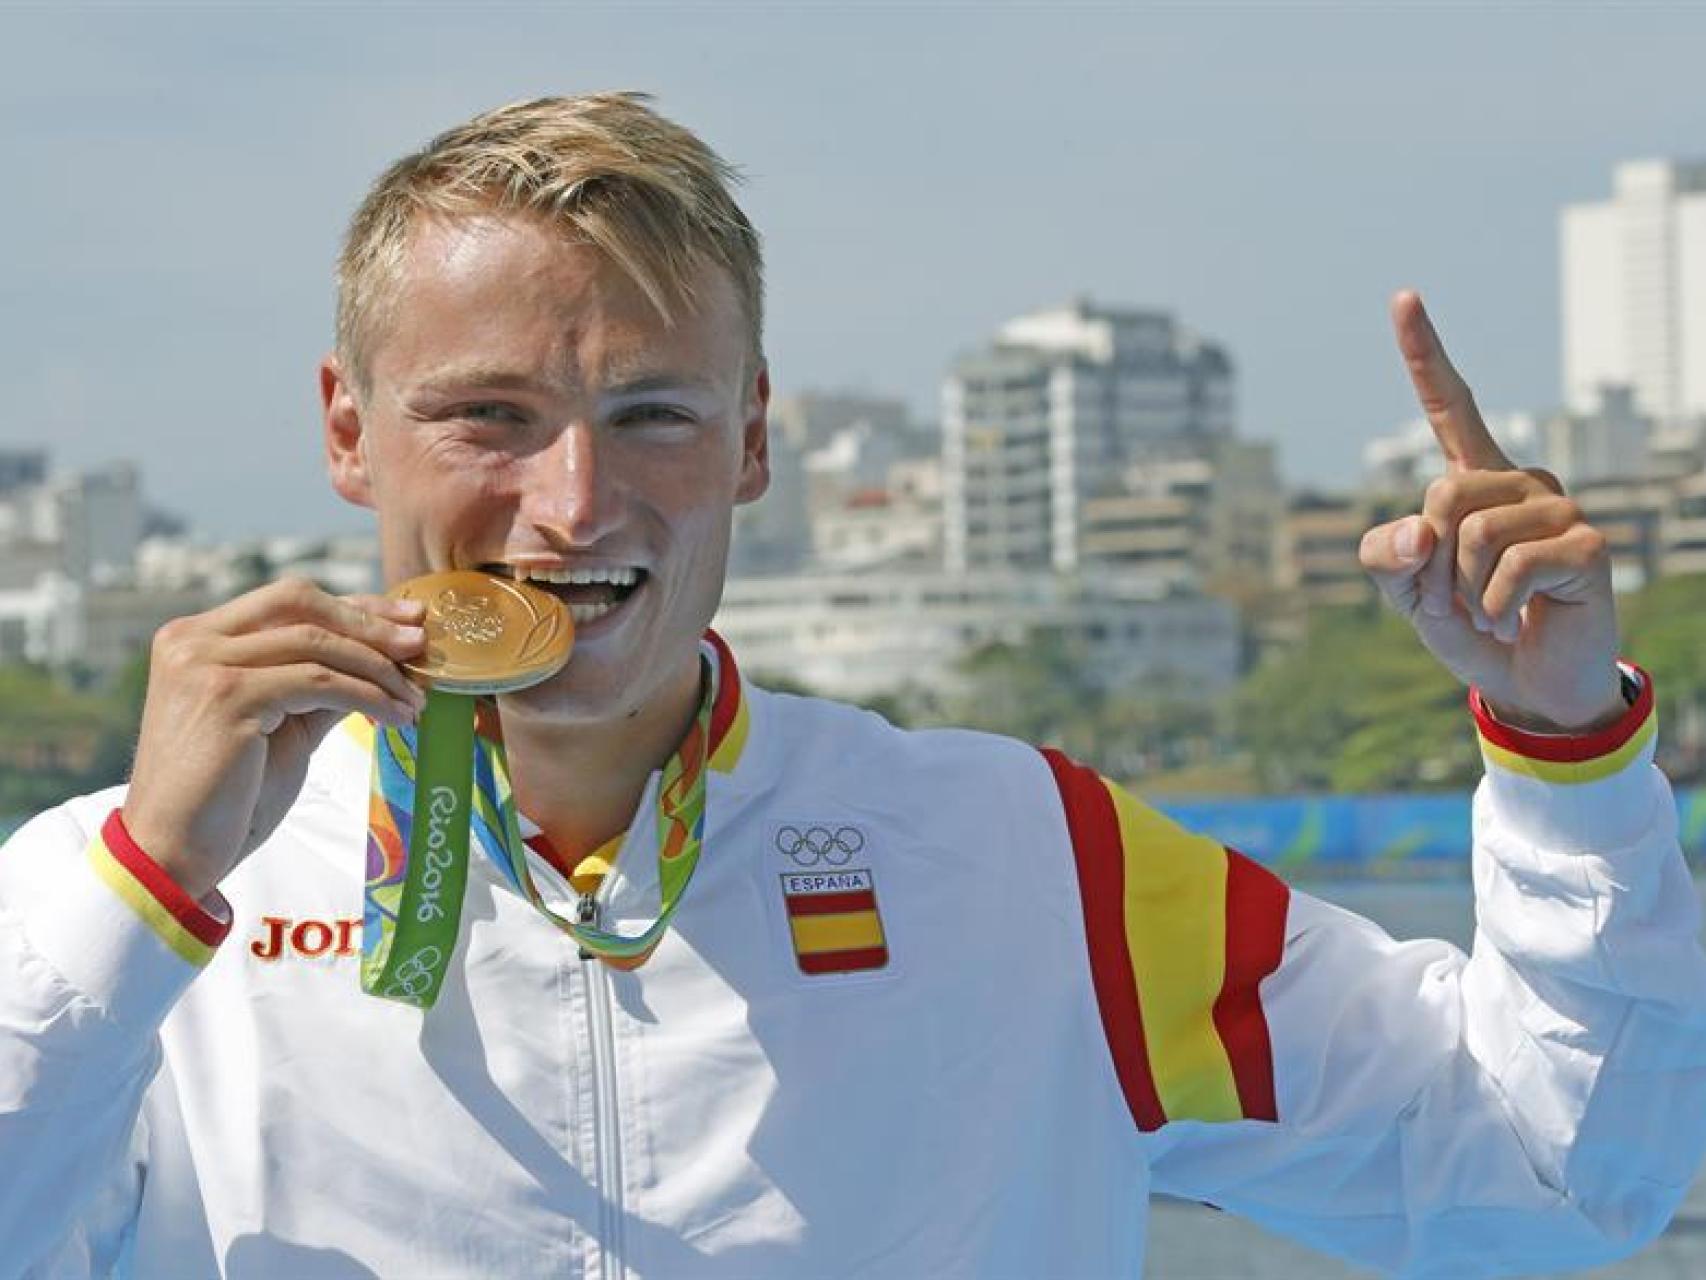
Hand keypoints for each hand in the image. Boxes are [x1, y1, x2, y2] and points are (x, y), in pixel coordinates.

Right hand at [122, 578, 427, 898]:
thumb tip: (381, 660)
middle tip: (421, 643)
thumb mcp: (280, 726)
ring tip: (415, 698)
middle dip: (369, 621)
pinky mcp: (228, 696)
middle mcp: (193, 640)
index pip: (288, 603)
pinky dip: (367, 696)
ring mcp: (205, 664)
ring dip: (378, 668)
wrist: (173, 854)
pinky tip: (395, 717)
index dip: (352, 607)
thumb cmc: (225, 798)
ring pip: (316, 643)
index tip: (405, 620)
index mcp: (195, 638)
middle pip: (300, 603)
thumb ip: (318, 687)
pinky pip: (319, 683)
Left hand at [1358, 291, 1624, 733]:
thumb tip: (1415, 533)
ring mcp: (1559, 508)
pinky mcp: (1587, 544)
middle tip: (1450, 599)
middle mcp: (1522, 481)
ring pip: (1471, 532)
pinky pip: (1510, 566)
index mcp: (1476, 480)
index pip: (1449, 405)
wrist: (1527, 682)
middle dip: (1429, 563)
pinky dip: (1495, 606)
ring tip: (1486, 610)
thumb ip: (1386, 558)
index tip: (1402, 296)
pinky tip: (1513, 621)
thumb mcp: (1406, 595)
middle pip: (1443, 493)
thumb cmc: (1470, 626)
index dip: (1425, 353)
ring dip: (1461, 590)